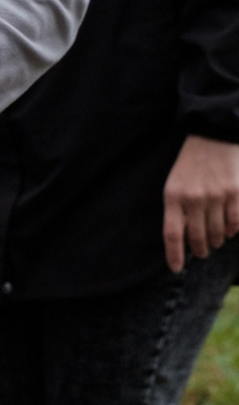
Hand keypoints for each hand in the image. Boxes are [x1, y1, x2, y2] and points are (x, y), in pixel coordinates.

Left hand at [163, 134, 238, 273]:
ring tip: (215, 241)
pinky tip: (229, 231)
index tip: (176, 268)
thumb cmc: (190, 165)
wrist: (212, 136)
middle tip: (202, 252)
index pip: (172, 234)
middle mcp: (194, 199)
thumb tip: (183, 237)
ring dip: (215, 241)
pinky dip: (232, 230)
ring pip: (217, 231)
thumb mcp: (174, 186)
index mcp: (173, 197)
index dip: (174, 255)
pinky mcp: (235, 191)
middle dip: (200, 249)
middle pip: (197, 236)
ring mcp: (216, 196)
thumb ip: (177, 210)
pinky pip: (235, 221)